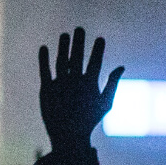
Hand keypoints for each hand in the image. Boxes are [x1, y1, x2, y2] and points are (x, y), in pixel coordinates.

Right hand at [38, 28, 123, 151]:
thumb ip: (112, 83)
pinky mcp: (47, 89)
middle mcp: (75, 81)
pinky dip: (44, 60)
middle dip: (79, 44)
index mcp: (89, 83)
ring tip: (65, 35)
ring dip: (62, 49)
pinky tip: (45, 48)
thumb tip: (122, 66)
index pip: (95, 62)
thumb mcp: (104, 102)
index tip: (100, 39)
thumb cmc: (89, 122)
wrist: (68, 135)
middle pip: (77, 58)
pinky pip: (45, 71)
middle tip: (80, 29)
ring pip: (61, 62)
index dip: (98, 51)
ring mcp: (61, 84)